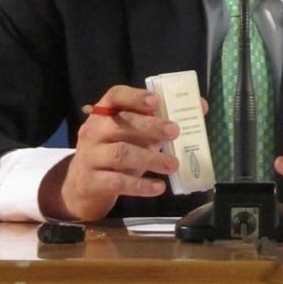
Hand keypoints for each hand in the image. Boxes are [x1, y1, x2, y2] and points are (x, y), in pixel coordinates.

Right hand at [41, 86, 179, 222]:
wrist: (82, 186)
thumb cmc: (114, 152)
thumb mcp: (132, 135)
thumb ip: (159, 121)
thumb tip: (200, 106)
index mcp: (104, 113)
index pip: (115, 96)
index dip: (135, 96)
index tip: (156, 101)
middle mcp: (93, 131)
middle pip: (121, 124)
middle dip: (150, 127)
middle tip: (175, 132)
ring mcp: (90, 156)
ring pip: (120, 153)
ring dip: (150, 158)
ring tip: (173, 164)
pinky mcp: (91, 182)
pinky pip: (117, 182)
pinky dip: (140, 185)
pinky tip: (158, 187)